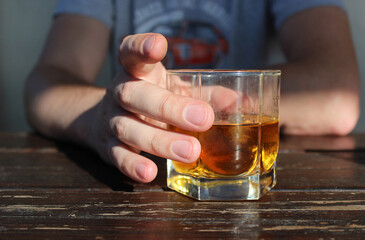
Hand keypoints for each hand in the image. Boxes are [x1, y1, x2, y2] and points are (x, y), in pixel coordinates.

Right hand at [87, 33, 213, 182]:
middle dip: (169, 107)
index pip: (132, 53)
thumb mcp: (175, 90)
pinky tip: (149, 173)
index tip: (158, 45)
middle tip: (203, 119)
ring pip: (129, 128)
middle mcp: (121, 92)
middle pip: (135, 95)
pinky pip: (118, 156)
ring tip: (191, 151)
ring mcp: (112, 120)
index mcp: (137, 72)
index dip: (141, 47)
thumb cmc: (151, 100)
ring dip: (160, 141)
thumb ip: (205, 94)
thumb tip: (242, 103)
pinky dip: (132, 166)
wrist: (103, 119)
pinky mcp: (108, 146)